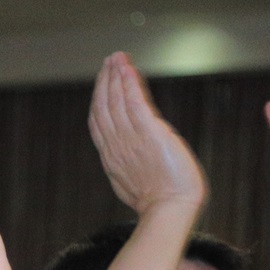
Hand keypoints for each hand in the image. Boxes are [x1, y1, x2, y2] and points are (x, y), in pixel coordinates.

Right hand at [89, 52, 204, 220]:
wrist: (171, 210)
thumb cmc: (162, 203)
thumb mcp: (135, 184)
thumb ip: (129, 165)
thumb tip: (131, 156)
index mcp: (111, 159)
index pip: (98, 122)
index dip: (98, 99)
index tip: (103, 82)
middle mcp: (117, 146)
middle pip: (103, 107)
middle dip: (105, 81)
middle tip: (109, 61)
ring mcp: (131, 138)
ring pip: (116, 100)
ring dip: (116, 75)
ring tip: (117, 58)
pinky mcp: (149, 132)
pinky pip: (134, 101)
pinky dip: (129, 82)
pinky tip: (128, 68)